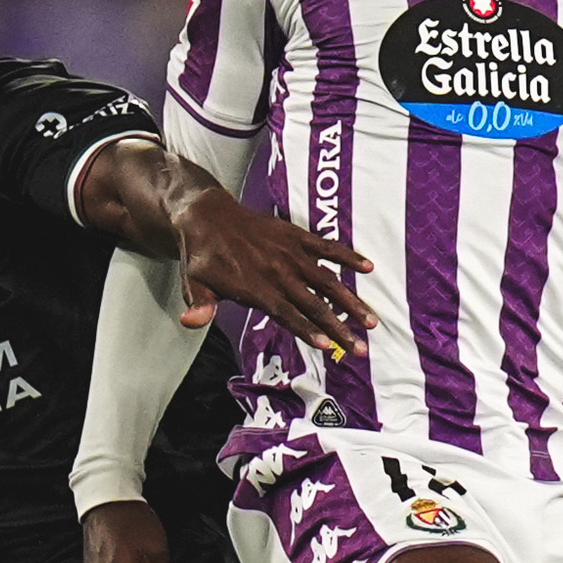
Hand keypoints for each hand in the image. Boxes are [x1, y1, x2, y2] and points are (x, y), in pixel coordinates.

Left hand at [78, 141, 378, 356]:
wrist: (207, 215)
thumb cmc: (203, 255)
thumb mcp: (195, 281)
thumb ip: (201, 304)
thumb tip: (190, 323)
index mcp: (257, 287)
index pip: (288, 315)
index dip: (309, 331)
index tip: (329, 346)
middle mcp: (278, 272)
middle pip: (315, 305)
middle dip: (339, 328)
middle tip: (361, 348)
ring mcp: (290, 253)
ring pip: (328, 280)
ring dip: (351, 301)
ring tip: (372, 318)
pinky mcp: (296, 236)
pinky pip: (327, 247)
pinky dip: (348, 256)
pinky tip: (368, 267)